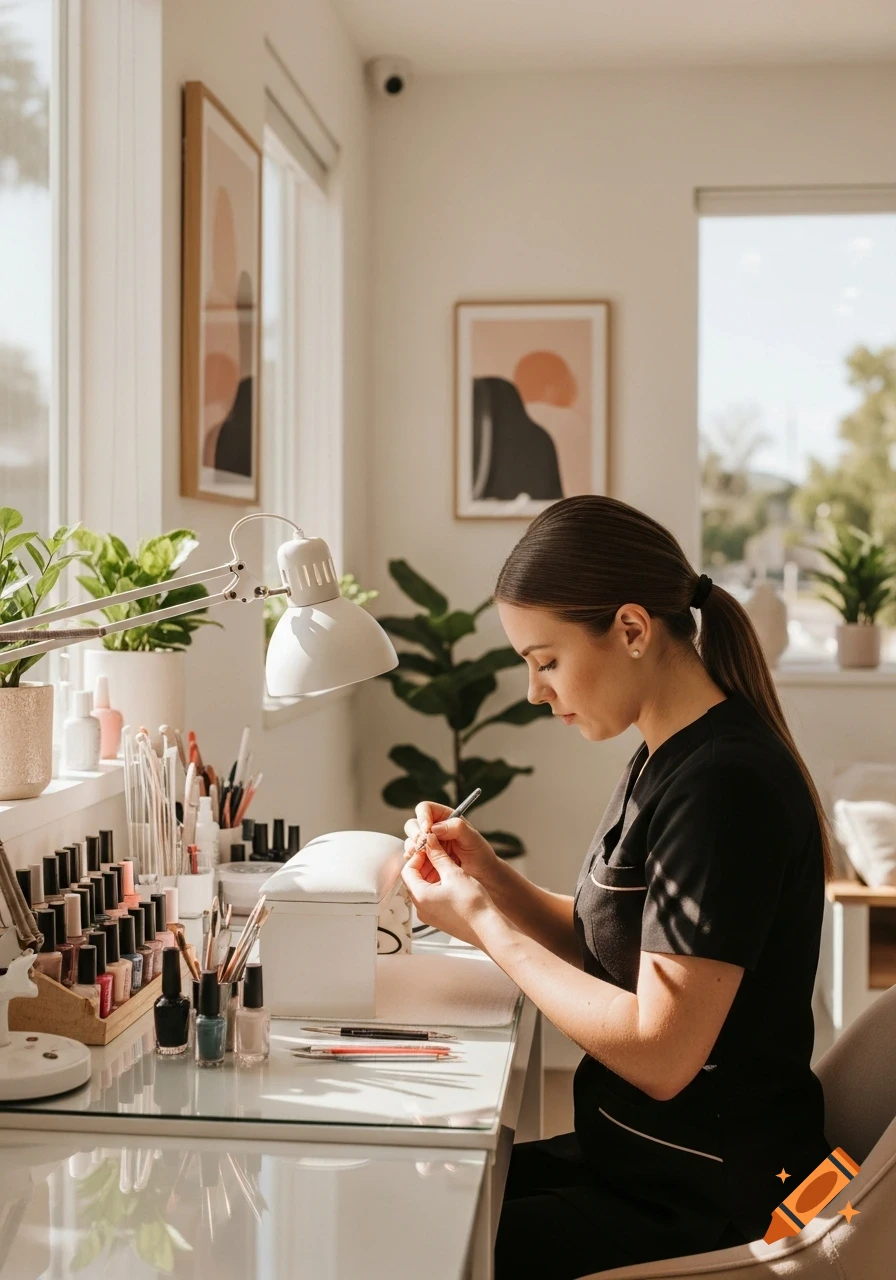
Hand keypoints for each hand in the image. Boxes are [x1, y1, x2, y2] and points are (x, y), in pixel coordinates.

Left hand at [401, 833, 496, 947]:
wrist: (487, 928)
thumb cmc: (472, 905)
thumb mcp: (453, 874)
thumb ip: (438, 856)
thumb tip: (429, 842)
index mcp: (420, 897)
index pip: (407, 870)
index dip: (417, 856)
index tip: (429, 849)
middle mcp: (421, 909)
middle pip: (414, 880)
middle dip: (425, 865)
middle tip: (438, 854)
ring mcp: (430, 916)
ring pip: (423, 890)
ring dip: (432, 875)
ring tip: (447, 866)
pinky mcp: (439, 919)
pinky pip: (432, 900)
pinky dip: (438, 887)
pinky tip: (452, 881)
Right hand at [404, 801, 500, 886]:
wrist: (482, 874)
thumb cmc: (480, 853)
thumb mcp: (473, 838)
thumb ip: (456, 828)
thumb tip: (434, 827)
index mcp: (444, 817)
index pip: (425, 809)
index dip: (422, 817)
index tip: (427, 829)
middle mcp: (432, 829)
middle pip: (413, 824)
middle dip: (416, 835)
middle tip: (423, 845)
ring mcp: (427, 845)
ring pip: (410, 842)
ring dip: (414, 849)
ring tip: (425, 857)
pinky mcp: (424, 860)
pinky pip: (412, 859)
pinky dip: (414, 862)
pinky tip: (423, 866)